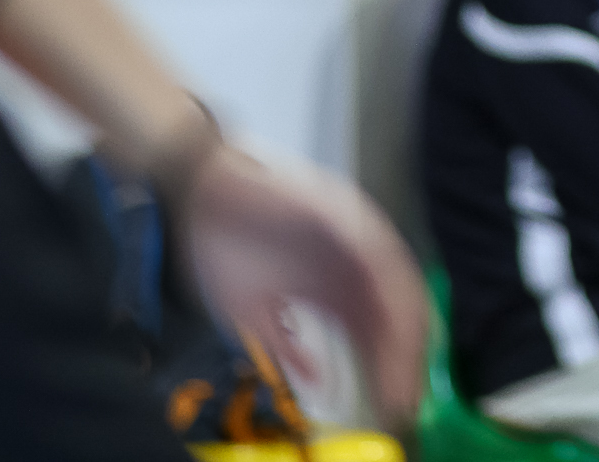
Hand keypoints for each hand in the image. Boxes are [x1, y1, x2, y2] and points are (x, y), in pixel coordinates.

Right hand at [184, 144, 430, 431]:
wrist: (196, 195)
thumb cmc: (222, 248)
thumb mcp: (252, 313)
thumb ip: (285, 346)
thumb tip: (315, 383)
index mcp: (333, 290)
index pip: (373, 334)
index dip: (386, 370)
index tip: (392, 404)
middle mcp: (349, 265)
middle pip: (392, 315)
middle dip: (401, 360)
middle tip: (402, 398)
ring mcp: (349, 236)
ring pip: (393, 284)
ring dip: (402, 328)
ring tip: (401, 366)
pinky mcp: (339, 210)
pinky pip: (375, 246)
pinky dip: (386, 279)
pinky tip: (390, 311)